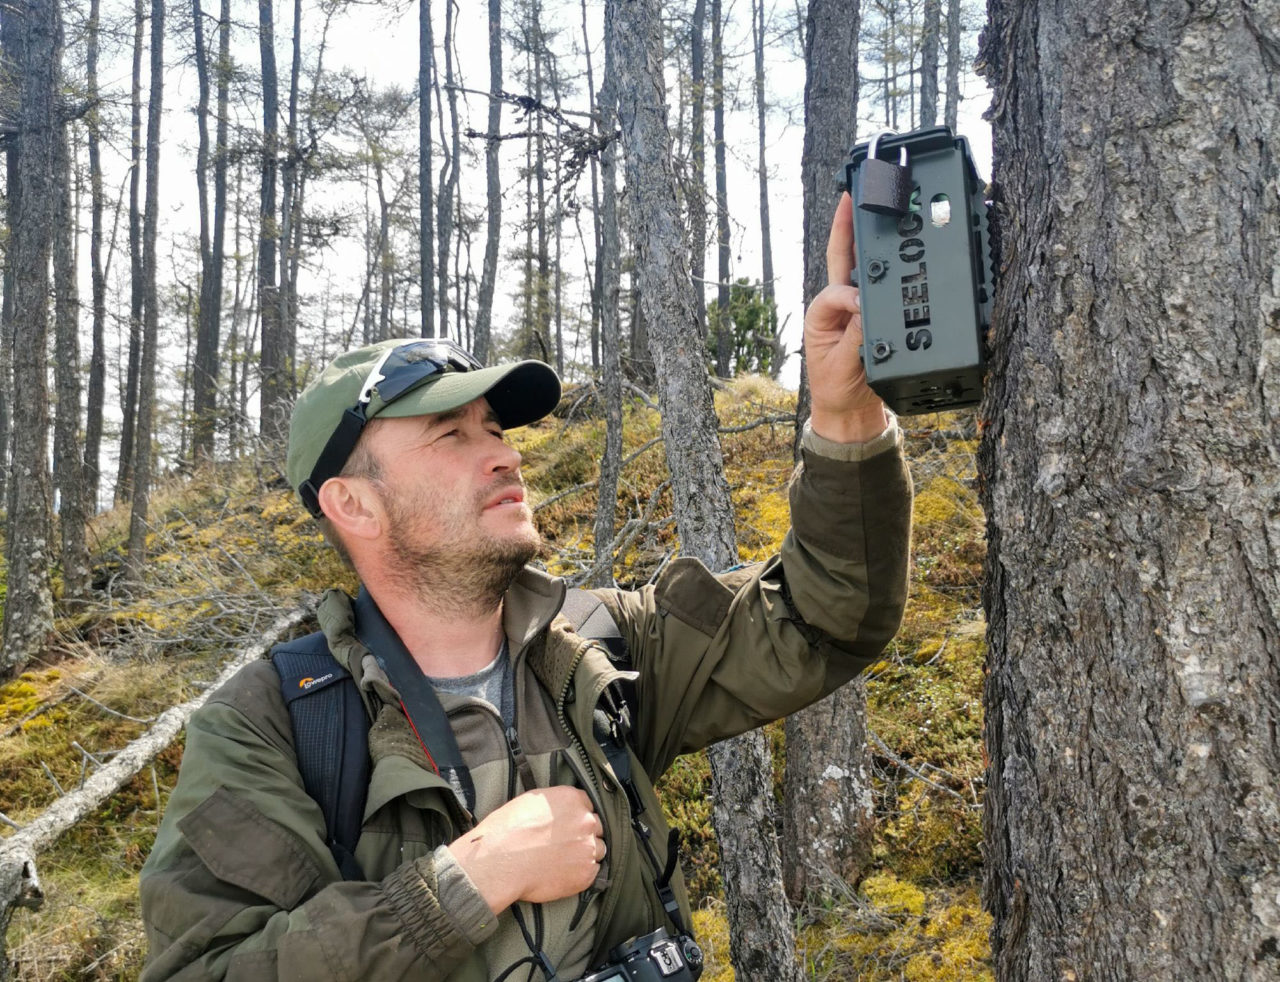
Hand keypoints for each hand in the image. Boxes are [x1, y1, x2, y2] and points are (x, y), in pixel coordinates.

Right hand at [448, 786, 605, 913]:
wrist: (499, 861)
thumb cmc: (507, 830)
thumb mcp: (531, 801)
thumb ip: (554, 803)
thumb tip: (558, 809)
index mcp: (572, 799)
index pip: (588, 804)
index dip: (578, 815)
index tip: (570, 824)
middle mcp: (586, 821)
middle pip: (597, 826)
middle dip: (585, 834)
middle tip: (567, 844)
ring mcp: (588, 848)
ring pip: (599, 849)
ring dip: (587, 854)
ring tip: (566, 861)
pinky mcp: (586, 873)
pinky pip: (594, 872)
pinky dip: (583, 873)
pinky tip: (566, 874)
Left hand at [804, 191, 889, 442]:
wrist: (851, 410)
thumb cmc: (838, 387)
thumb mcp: (842, 364)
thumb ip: (855, 337)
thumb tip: (867, 308)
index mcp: (821, 313)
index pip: (837, 289)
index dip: (851, 294)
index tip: (864, 307)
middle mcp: (836, 303)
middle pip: (843, 256)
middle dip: (847, 223)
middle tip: (855, 193)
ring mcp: (855, 305)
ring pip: (861, 262)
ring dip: (866, 233)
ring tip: (873, 203)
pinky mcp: (873, 313)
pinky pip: (882, 283)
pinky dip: (889, 261)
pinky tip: (897, 240)